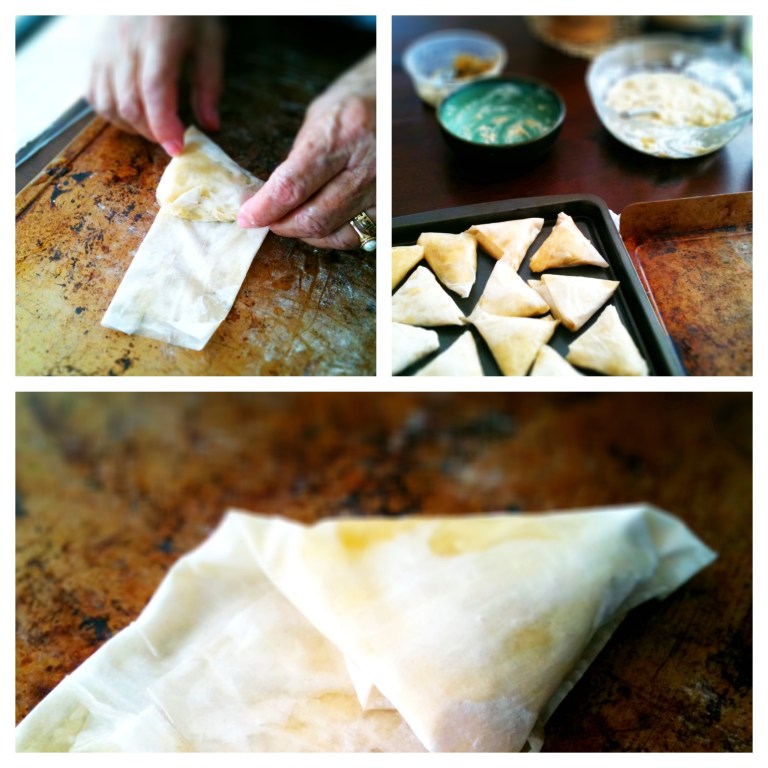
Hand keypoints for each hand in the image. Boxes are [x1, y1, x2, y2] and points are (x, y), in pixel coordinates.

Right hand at [86, 16, 222, 155]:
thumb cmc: (184, 12)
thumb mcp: (209, 40)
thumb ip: (209, 84)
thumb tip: (210, 126)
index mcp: (158, 39)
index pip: (154, 90)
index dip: (164, 126)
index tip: (178, 149)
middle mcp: (125, 45)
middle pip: (129, 104)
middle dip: (152, 133)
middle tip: (173, 138)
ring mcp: (104, 50)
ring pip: (108, 105)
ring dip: (132, 128)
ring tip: (154, 127)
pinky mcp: (93, 54)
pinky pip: (93, 95)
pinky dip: (111, 115)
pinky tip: (132, 115)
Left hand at [237, 51, 375, 249]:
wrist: (392, 104)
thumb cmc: (349, 108)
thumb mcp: (316, 119)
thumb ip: (295, 160)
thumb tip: (267, 196)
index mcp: (340, 137)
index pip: (293, 186)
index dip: (265, 208)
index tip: (247, 216)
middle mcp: (365, 167)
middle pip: (314, 217)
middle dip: (282, 224)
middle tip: (266, 219)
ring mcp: (381, 191)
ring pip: (334, 233)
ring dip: (306, 234)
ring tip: (292, 219)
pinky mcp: (389, 207)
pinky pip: (356, 237)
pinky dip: (332, 236)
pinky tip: (320, 223)